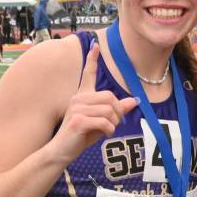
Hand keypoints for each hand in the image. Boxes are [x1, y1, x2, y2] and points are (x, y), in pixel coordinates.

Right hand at [49, 44, 137, 163]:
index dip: (92, 59)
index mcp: (82, 96)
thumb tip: (134, 101)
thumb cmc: (82, 136)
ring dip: (114, 123)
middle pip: (110, 97)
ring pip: (109, 110)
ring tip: (107, 130)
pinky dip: (110, 129)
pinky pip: (105, 122)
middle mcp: (78, 98)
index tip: (95, 45)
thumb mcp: (102, 121)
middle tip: (114, 124)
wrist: (62, 151)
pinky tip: (105, 134)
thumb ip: (117, 110)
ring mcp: (76, 109)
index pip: (88, 74)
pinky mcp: (78, 120)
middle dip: (118, 112)